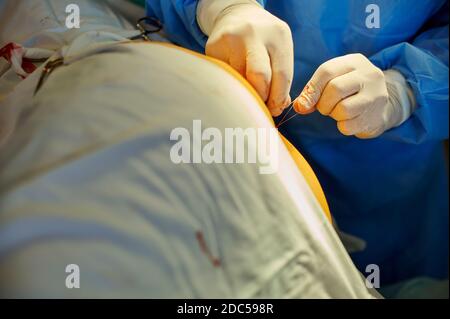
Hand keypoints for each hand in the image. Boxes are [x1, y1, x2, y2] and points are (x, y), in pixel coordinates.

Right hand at [198, 0, 293, 116]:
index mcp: (278, 35)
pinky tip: (233, 78)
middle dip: (261, 97)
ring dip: (244, 92)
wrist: (237, 15)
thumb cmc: (264, 41)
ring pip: (239, 80)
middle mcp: (255, 33)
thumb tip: (277, 107)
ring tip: (246, 89)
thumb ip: (282, 78)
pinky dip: (231, 84)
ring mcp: (232, 38)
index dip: (278, 99)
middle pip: (259, 77)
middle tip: (259, 104)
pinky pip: (224, 77)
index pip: (282, 76)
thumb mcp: (279, 51)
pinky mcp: (213, 46)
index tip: (274, 109)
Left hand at [293, 54, 414, 138]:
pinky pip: (348, 126)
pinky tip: (349, 120)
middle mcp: (369, 74)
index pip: (326, 71)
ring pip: (343, 109)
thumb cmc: (349, 92)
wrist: (380, 107)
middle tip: (325, 107)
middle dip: (322, 103)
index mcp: (354, 61)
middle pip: (335, 89)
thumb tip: (299, 106)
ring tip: (338, 112)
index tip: (304, 103)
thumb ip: (313, 91)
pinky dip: (342, 126)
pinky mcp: (376, 116)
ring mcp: (376, 95)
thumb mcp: (332, 82)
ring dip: (333, 115)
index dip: (312, 89)